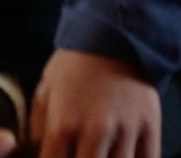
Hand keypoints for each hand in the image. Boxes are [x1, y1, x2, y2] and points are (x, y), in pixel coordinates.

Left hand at [29, 49, 158, 157]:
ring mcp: (126, 131)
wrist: (113, 35)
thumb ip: (37, 129)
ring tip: (101, 153)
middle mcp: (95, 131)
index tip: (56, 157)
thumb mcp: (45, 91)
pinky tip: (124, 155)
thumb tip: (30, 153)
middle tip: (80, 152)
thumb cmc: (74, 65)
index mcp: (63, 123)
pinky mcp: (150, 128)